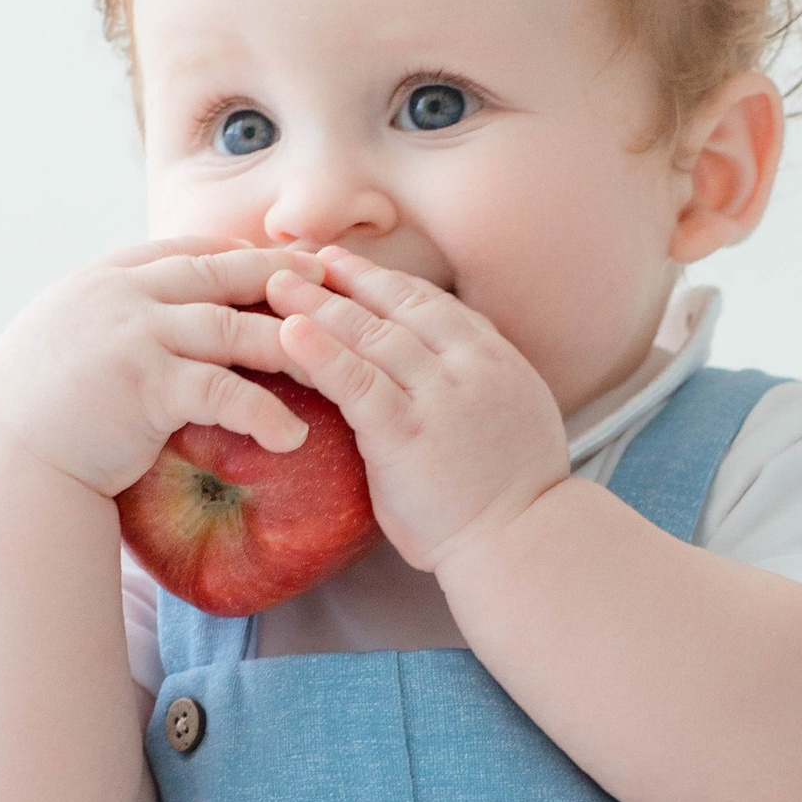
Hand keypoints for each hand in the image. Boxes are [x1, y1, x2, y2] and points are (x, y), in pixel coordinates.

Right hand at [0, 241, 308, 500]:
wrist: (9, 460)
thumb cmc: (44, 410)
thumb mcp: (76, 336)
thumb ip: (121, 313)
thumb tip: (169, 311)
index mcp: (110, 276)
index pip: (196, 251)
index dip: (251, 258)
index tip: (295, 270)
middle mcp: (123, 293)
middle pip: (226, 274)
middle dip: (287, 282)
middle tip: (338, 297)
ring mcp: (134, 334)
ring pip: (233, 327)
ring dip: (290, 346)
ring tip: (336, 369)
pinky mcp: (144, 384)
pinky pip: (222, 391)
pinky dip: (263, 412)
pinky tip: (292, 435)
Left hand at [265, 247, 570, 577]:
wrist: (525, 542)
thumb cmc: (515, 496)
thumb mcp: (513, 415)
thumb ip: (477, 384)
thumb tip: (442, 370)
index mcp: (494, 359)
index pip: (430, 304)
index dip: (383, 282)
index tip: (347, 268)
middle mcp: (469, 365)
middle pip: (397, 307)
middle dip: (346, 279)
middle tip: (302, 259)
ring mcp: (439, 397)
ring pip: (371, 335)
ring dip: (319, 304)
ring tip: (276, 284)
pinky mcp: (405, 434)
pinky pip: (356, 382)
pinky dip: (320, 353)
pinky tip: (289, 331)